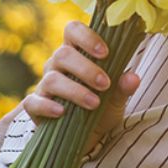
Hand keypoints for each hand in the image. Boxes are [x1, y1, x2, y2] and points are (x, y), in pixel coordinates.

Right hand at [24, 20, 141, 157]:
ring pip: (52, 79)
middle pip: (63, 54)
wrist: (88, 136)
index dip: (86, 36)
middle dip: (86, 69)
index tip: (105, 52)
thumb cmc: (102, 107)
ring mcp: (44, 85)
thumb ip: (124, 87)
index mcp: (77, 53)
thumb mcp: (117, 98)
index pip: (73, 30)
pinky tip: (63, 112)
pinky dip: (47, 106)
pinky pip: (34, 102)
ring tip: (94, 103)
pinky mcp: (35, 106)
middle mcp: (57, 65)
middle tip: (105, 84)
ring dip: (75, 91)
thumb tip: (133, 78)